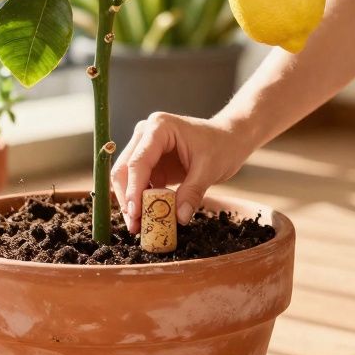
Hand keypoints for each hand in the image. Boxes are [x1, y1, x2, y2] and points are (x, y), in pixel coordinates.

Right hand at [111, 112, 253, 233]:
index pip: (138, 161)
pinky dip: (141, 201)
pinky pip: (139, 184)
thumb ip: (192, 192)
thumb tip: (179, 217)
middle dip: (127, 198)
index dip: (134, 189)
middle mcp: (146, 134)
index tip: (135, 213)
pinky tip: (148, 217)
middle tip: (134, 225)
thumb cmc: (221, 145)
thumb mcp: (209, 169)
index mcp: (159, 128)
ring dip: (130, 202)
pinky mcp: (151, 163)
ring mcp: (146, 148)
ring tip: (139, 226)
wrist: (229, 139)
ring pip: (126, 178)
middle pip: (124, 169)